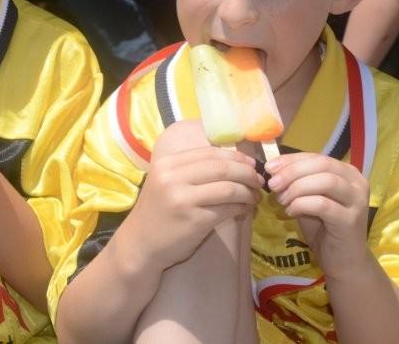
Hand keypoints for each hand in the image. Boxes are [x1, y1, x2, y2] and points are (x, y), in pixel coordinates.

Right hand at [122, 122, 263, 271]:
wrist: (139, 245)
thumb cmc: (157, 213)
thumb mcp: (166, 183)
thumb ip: (190, 170)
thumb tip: (233, 162)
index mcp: (167, 163)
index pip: (210, 152)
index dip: (235, 156)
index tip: (251, 163)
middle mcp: (173, 177)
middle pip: (222, 168)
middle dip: (247, 173)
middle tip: (259, 181)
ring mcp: (183, 199)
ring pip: (229, 188)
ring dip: (248, 192)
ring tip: (254, 197)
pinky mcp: (194, 220)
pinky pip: (227, 209)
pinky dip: (241, 207)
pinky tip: (244, 209)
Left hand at [266, 153, 370, 279]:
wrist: (344, 262)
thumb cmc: (324, 228)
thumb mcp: (308, 199)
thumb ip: (297, 182)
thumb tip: (273, 168)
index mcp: (347, 172)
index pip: (317, 157)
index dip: (291, 160)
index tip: (269, 167)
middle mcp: (357, 182)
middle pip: (322, 164)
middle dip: (292, 172)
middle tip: (272, 184)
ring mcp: (357, 201)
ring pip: (325, 181)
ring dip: (297, 188)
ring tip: (281, 200)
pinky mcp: (351, 220)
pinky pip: (322, 204)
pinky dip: (301, 204)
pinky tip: (290, 212)